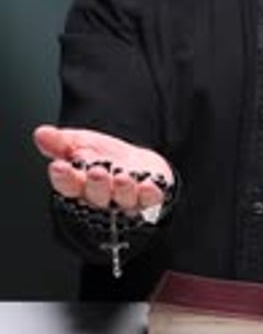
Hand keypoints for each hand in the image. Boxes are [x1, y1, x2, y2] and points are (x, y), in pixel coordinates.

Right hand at [33, 124, 173, 213]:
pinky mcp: (149, 198)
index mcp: (81, 185)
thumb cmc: (105, 157)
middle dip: (95, 184)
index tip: (59, 167)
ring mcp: (126, 199)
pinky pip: (150, 199)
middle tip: (96, 171)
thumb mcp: (80, 143)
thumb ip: (60, 141)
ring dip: (121, 189)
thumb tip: (41, 133)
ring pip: (122, 198)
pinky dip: (150, 194)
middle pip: (95, 195)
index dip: (63, 178)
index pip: (68, 185)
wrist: (138, 163)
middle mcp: (102, 197)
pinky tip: (149, 185)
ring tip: (120, 177)